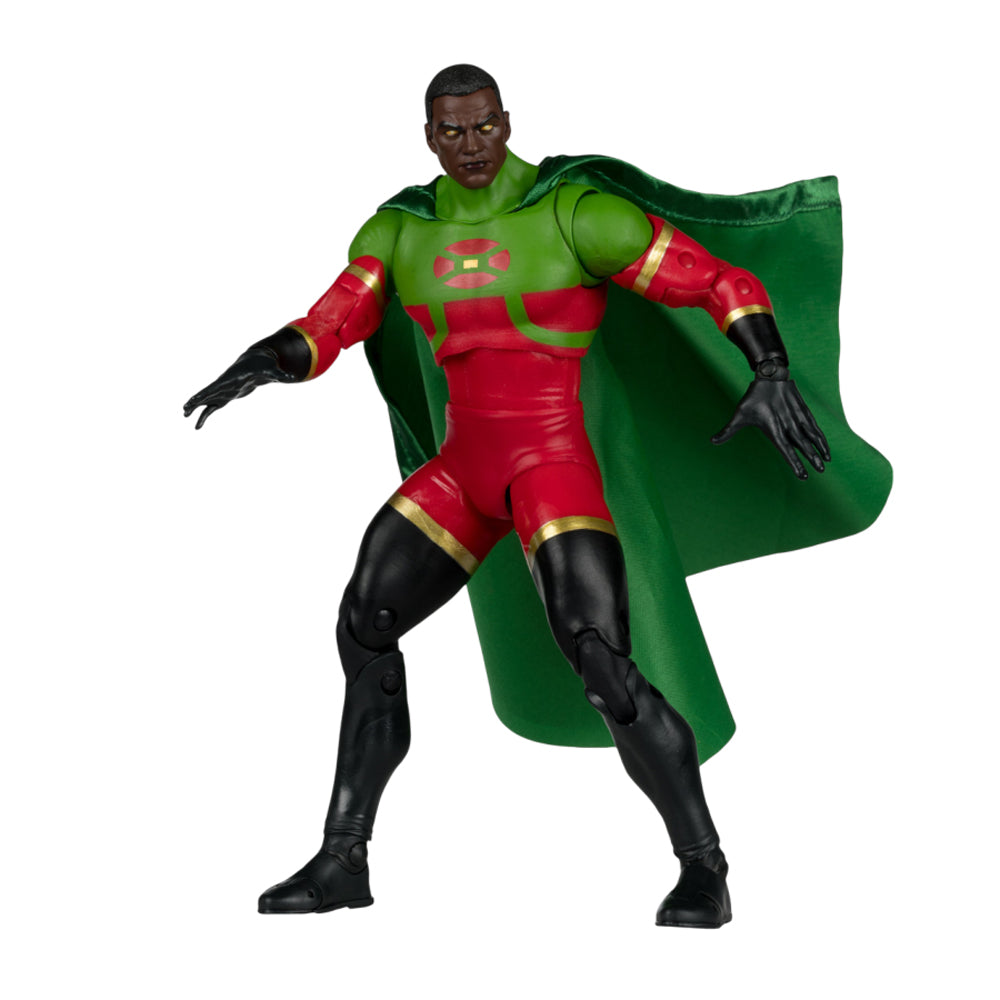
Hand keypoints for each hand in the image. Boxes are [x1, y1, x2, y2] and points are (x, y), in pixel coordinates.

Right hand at [183, 349, 296, 428]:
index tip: (196, 398)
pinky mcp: (225, 397)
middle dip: (197, 400)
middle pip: (208, 393)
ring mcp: (223, 391)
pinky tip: (197, 426)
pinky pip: (212, 408)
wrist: (257, 362)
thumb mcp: (272, 370)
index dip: (207, 393)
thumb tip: (292, 376)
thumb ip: (279, 374)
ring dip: (196, 408)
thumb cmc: (264, 366)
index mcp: (233, 379)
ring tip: (185, 416)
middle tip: (184, 408)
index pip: (217, 387)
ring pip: (207, 401)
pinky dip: (205, 416)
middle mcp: (224, 385)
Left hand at [712, 368, 829, 479]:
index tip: (802, 474)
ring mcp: (796, 416)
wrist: (770, 375)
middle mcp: (786, 423)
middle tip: (819, 472)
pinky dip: (820, 437)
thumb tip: (712, 441)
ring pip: (810, 436)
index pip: (785, 449)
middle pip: (801, 444)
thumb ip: (728, 430)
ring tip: (825, 463)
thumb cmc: (753, 398)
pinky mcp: (803, 410)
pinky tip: (825, 448)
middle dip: (810, 458)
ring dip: (818, 449)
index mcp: (772, 427)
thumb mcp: (739, 414)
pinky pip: (814, 426)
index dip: (794, 462)